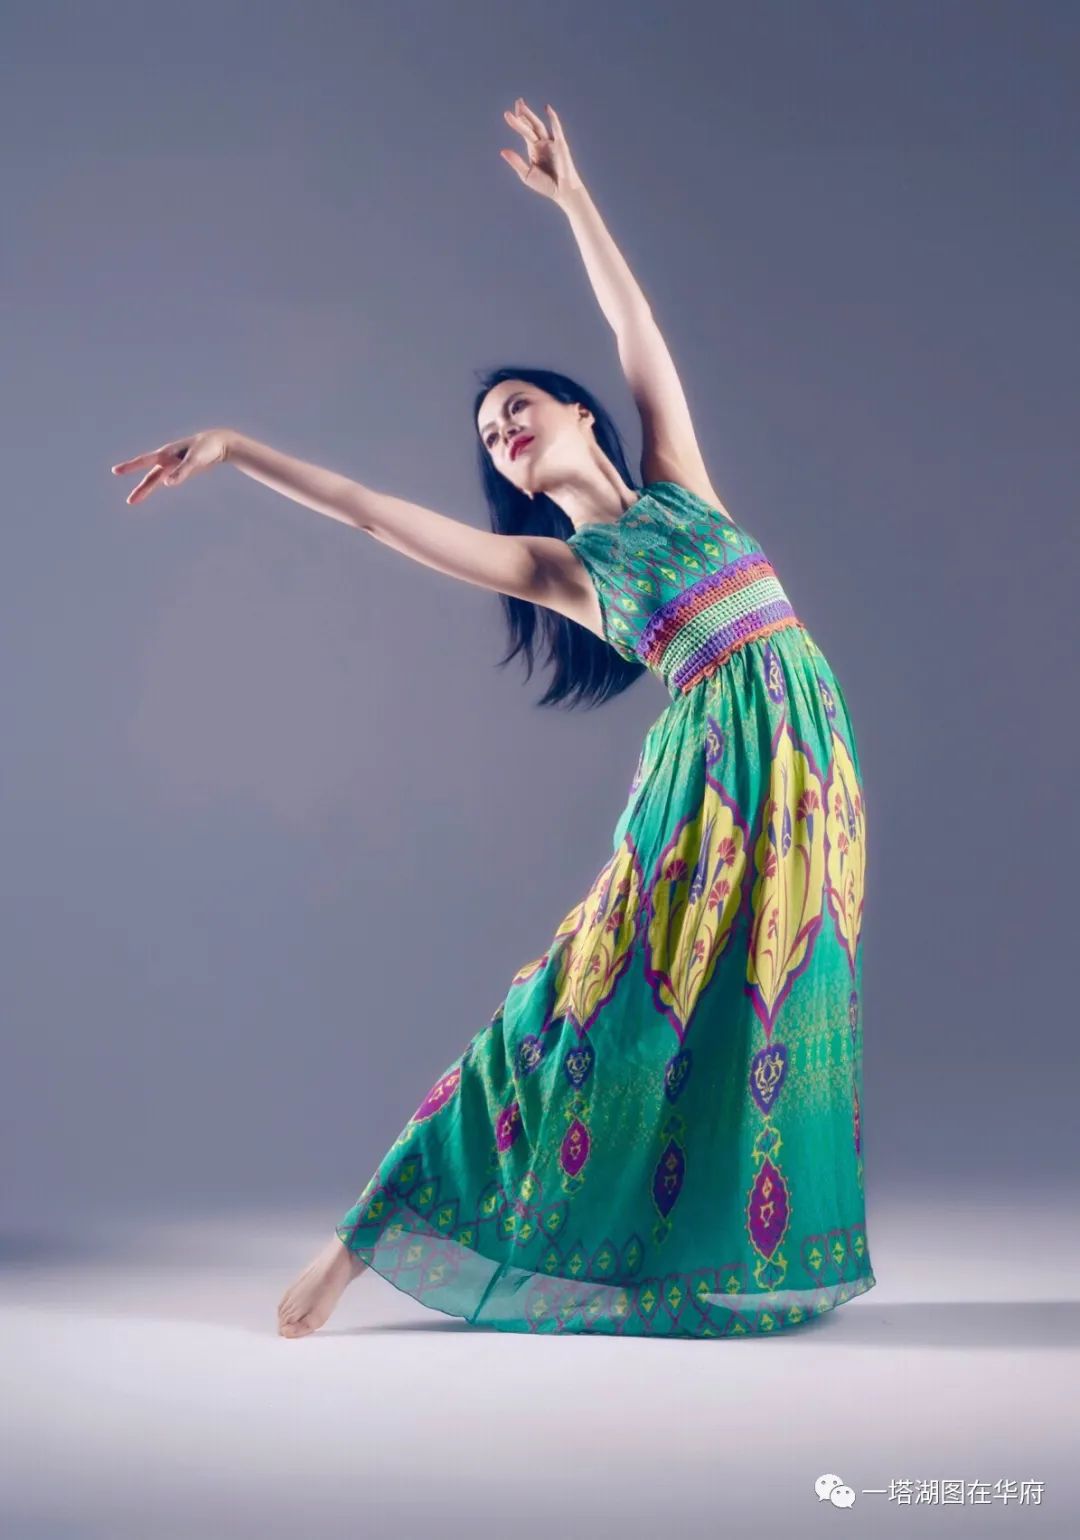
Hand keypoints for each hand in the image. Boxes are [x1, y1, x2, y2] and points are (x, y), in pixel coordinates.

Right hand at [110, 427, 231, 505]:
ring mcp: (173, 464)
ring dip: (147, 489)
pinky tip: (157, 486)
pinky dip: (160, 483)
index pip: (144, 461)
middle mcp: (167, 458)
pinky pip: (167, 477)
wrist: (219, 442)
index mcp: (166, 453)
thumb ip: (182, 471)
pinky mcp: (181, 468)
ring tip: (134, 501)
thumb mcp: (195, 460)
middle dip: (140, 489)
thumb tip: (166, 484)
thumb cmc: (207, 448)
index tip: (115, 471)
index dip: (130, 466)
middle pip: (150, 476)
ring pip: (156, 478)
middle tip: (130, 502)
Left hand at [500, 98, 583, 205]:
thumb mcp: (527, 174)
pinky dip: (552, 118)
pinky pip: (556, 129)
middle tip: (517, 101)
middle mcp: (542, 144)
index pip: (524, 132)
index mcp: (534, 150)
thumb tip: (502, 151)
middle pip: (531, 125)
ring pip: (539, 125)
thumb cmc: (546, 185)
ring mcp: (551, 143)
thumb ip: (516, 162)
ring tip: (521, 104)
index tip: (507, 114)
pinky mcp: (560, 145)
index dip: (517, 122)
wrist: (562, 192)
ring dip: (531, 115)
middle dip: (523, 114)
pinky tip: (547, 108)